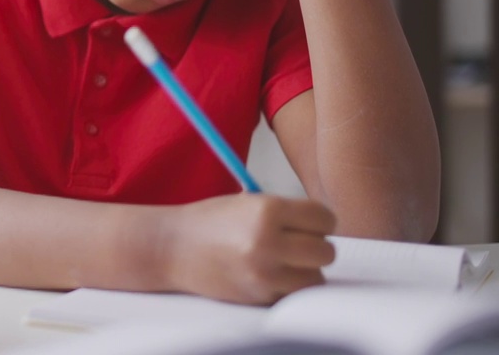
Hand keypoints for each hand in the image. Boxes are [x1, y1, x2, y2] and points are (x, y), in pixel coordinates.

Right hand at [165, 193, 335, 304]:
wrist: (172, 248)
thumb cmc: (210, 222)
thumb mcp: (248, 203)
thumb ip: (286, 213)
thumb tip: (326, 228)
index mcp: (267, 209)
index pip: (324, 218)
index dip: (319, 221)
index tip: (309, 224)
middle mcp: (267, 241)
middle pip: (326, 251)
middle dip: (315, 246)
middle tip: (297, 243)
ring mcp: (263, 272)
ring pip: (316, 277)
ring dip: (305, 271)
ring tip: (283, 261)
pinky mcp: (258, 295)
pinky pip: (294, 294)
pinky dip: (289, 287)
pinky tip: (270, 274)